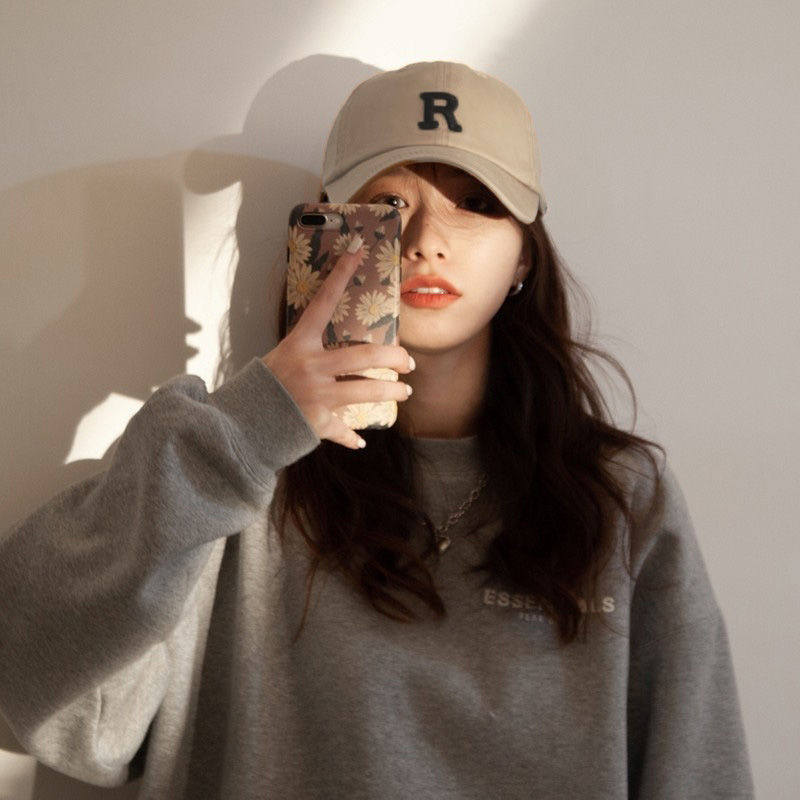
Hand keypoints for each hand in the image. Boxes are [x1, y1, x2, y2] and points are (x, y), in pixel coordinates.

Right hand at [261, 235, 413, 449]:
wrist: (239, 423)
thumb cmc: (261, 387)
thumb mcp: (281, 359)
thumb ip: (309, 354)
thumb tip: (336, 353)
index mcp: (299, 345)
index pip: (323, 302)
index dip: (340, 275)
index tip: (357, 251)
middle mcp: (311, 367)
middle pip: (366, 356)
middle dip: (394, 358)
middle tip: (408, 361)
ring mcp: (317, 395)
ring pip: (367, 391)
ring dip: (392, 392)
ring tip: (405, 391)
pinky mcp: (318, 422)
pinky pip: (343, 429)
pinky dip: (352, 436)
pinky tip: (361, 439)